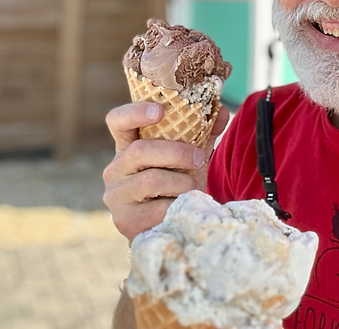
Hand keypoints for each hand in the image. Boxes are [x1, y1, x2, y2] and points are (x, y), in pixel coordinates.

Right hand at [102, 102, 229, 241]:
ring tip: (194, 187)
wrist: (169, 228)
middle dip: (177, 153)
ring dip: (181, 182)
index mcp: (127, 146)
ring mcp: (117, 196)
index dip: (135, 112)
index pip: (117, 120)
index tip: (160, 110)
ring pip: (150, 180)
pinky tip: (184, 207)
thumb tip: (223, 110)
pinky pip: (156, 209)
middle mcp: (115, 169)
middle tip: (199, 158)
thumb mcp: (187, 157)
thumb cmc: (175, 185)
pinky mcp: (125, 221)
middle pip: (140, 151)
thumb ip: (203, 133)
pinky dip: (177, 206)